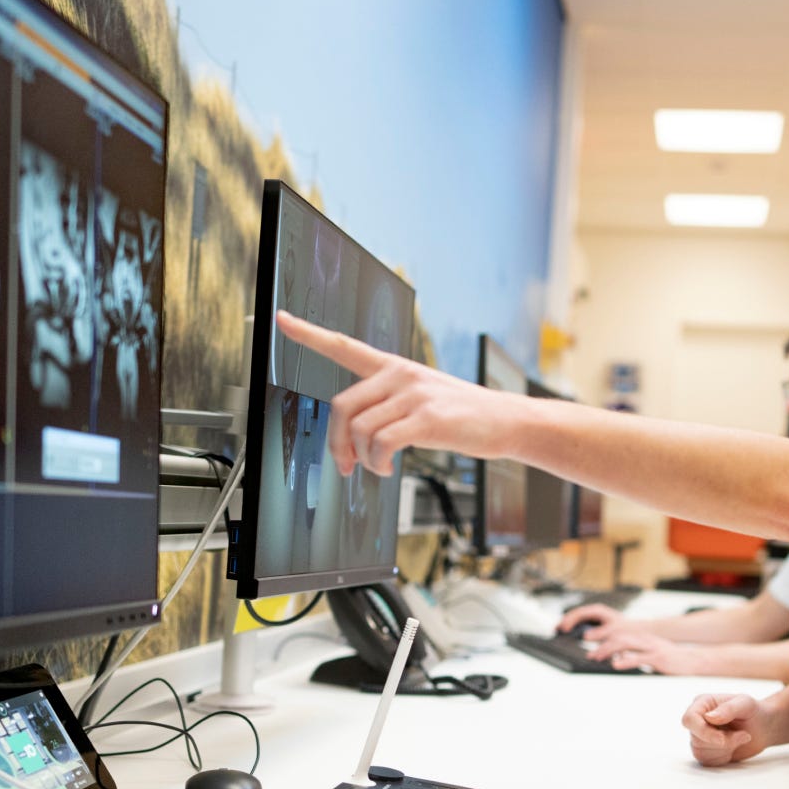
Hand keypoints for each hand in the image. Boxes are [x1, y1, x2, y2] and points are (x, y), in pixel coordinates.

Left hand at [276, 310, 521, 474]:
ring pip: (360, 429)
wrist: (506, 420)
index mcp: (393, 366)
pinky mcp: (427, 417)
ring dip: (362, 459)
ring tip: (378, 467)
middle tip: (345, 464)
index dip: (309, 333)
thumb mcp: (423, 395)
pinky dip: (378, 463)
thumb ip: (388, 403)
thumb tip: (355, 436)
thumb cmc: (463, 414)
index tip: (282, 319)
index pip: (344, 345)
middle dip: (337, 443)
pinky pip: (382, 443)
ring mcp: (414, 394)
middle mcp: (400, 374)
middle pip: (342, 406)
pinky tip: (388, 468)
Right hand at [556, 603, 621, 633]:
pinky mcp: (593, 624)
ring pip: (576, 618)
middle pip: (575, 614)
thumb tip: (585, 637)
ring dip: (567, 623)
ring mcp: (592, 617)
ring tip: (557, 631)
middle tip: (555, 629)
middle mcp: (593, 612)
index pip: (579, 613)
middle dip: (565, 621)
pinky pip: (579, 623)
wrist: (633, 631)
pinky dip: (572, 627)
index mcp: (598, 611)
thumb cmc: (625, 629)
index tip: (563, 629)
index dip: (570, 620)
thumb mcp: (613, 631)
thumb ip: (600, 634)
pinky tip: (566, 633)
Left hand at [586, 628, 698, 674]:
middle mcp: (645, 639)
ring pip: (626, 644)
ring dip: (609, 651)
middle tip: (591, 655)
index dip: (604, 641)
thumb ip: (634, 654)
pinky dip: (625, 660)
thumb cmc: (672, 659)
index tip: (592, 649)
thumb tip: (618, 658)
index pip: (619, 635)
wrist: (693, 660)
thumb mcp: (650, 653)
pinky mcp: (658, 657)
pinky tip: (615, 665)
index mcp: (643, 637)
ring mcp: (652, 647)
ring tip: (597, 658)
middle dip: (602, 646)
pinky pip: (639, 658)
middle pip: (619, 638)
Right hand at [682, 692, 772, 764]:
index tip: (722, 739)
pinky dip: (723, 758)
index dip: (703, 732)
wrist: (763, 728)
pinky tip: (734, 747)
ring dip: (725, 749)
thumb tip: (708, 718)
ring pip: (700, 752)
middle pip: (696, 739)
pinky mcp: (705, 750)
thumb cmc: (754, 711)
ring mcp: (699, 736)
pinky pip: (707, 761)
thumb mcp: (746, 704)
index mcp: (702, 703)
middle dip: (722, 742)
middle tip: (743, 735)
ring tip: (740, 738)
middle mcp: (697, 719)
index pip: (689, 719)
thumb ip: (728, 709)